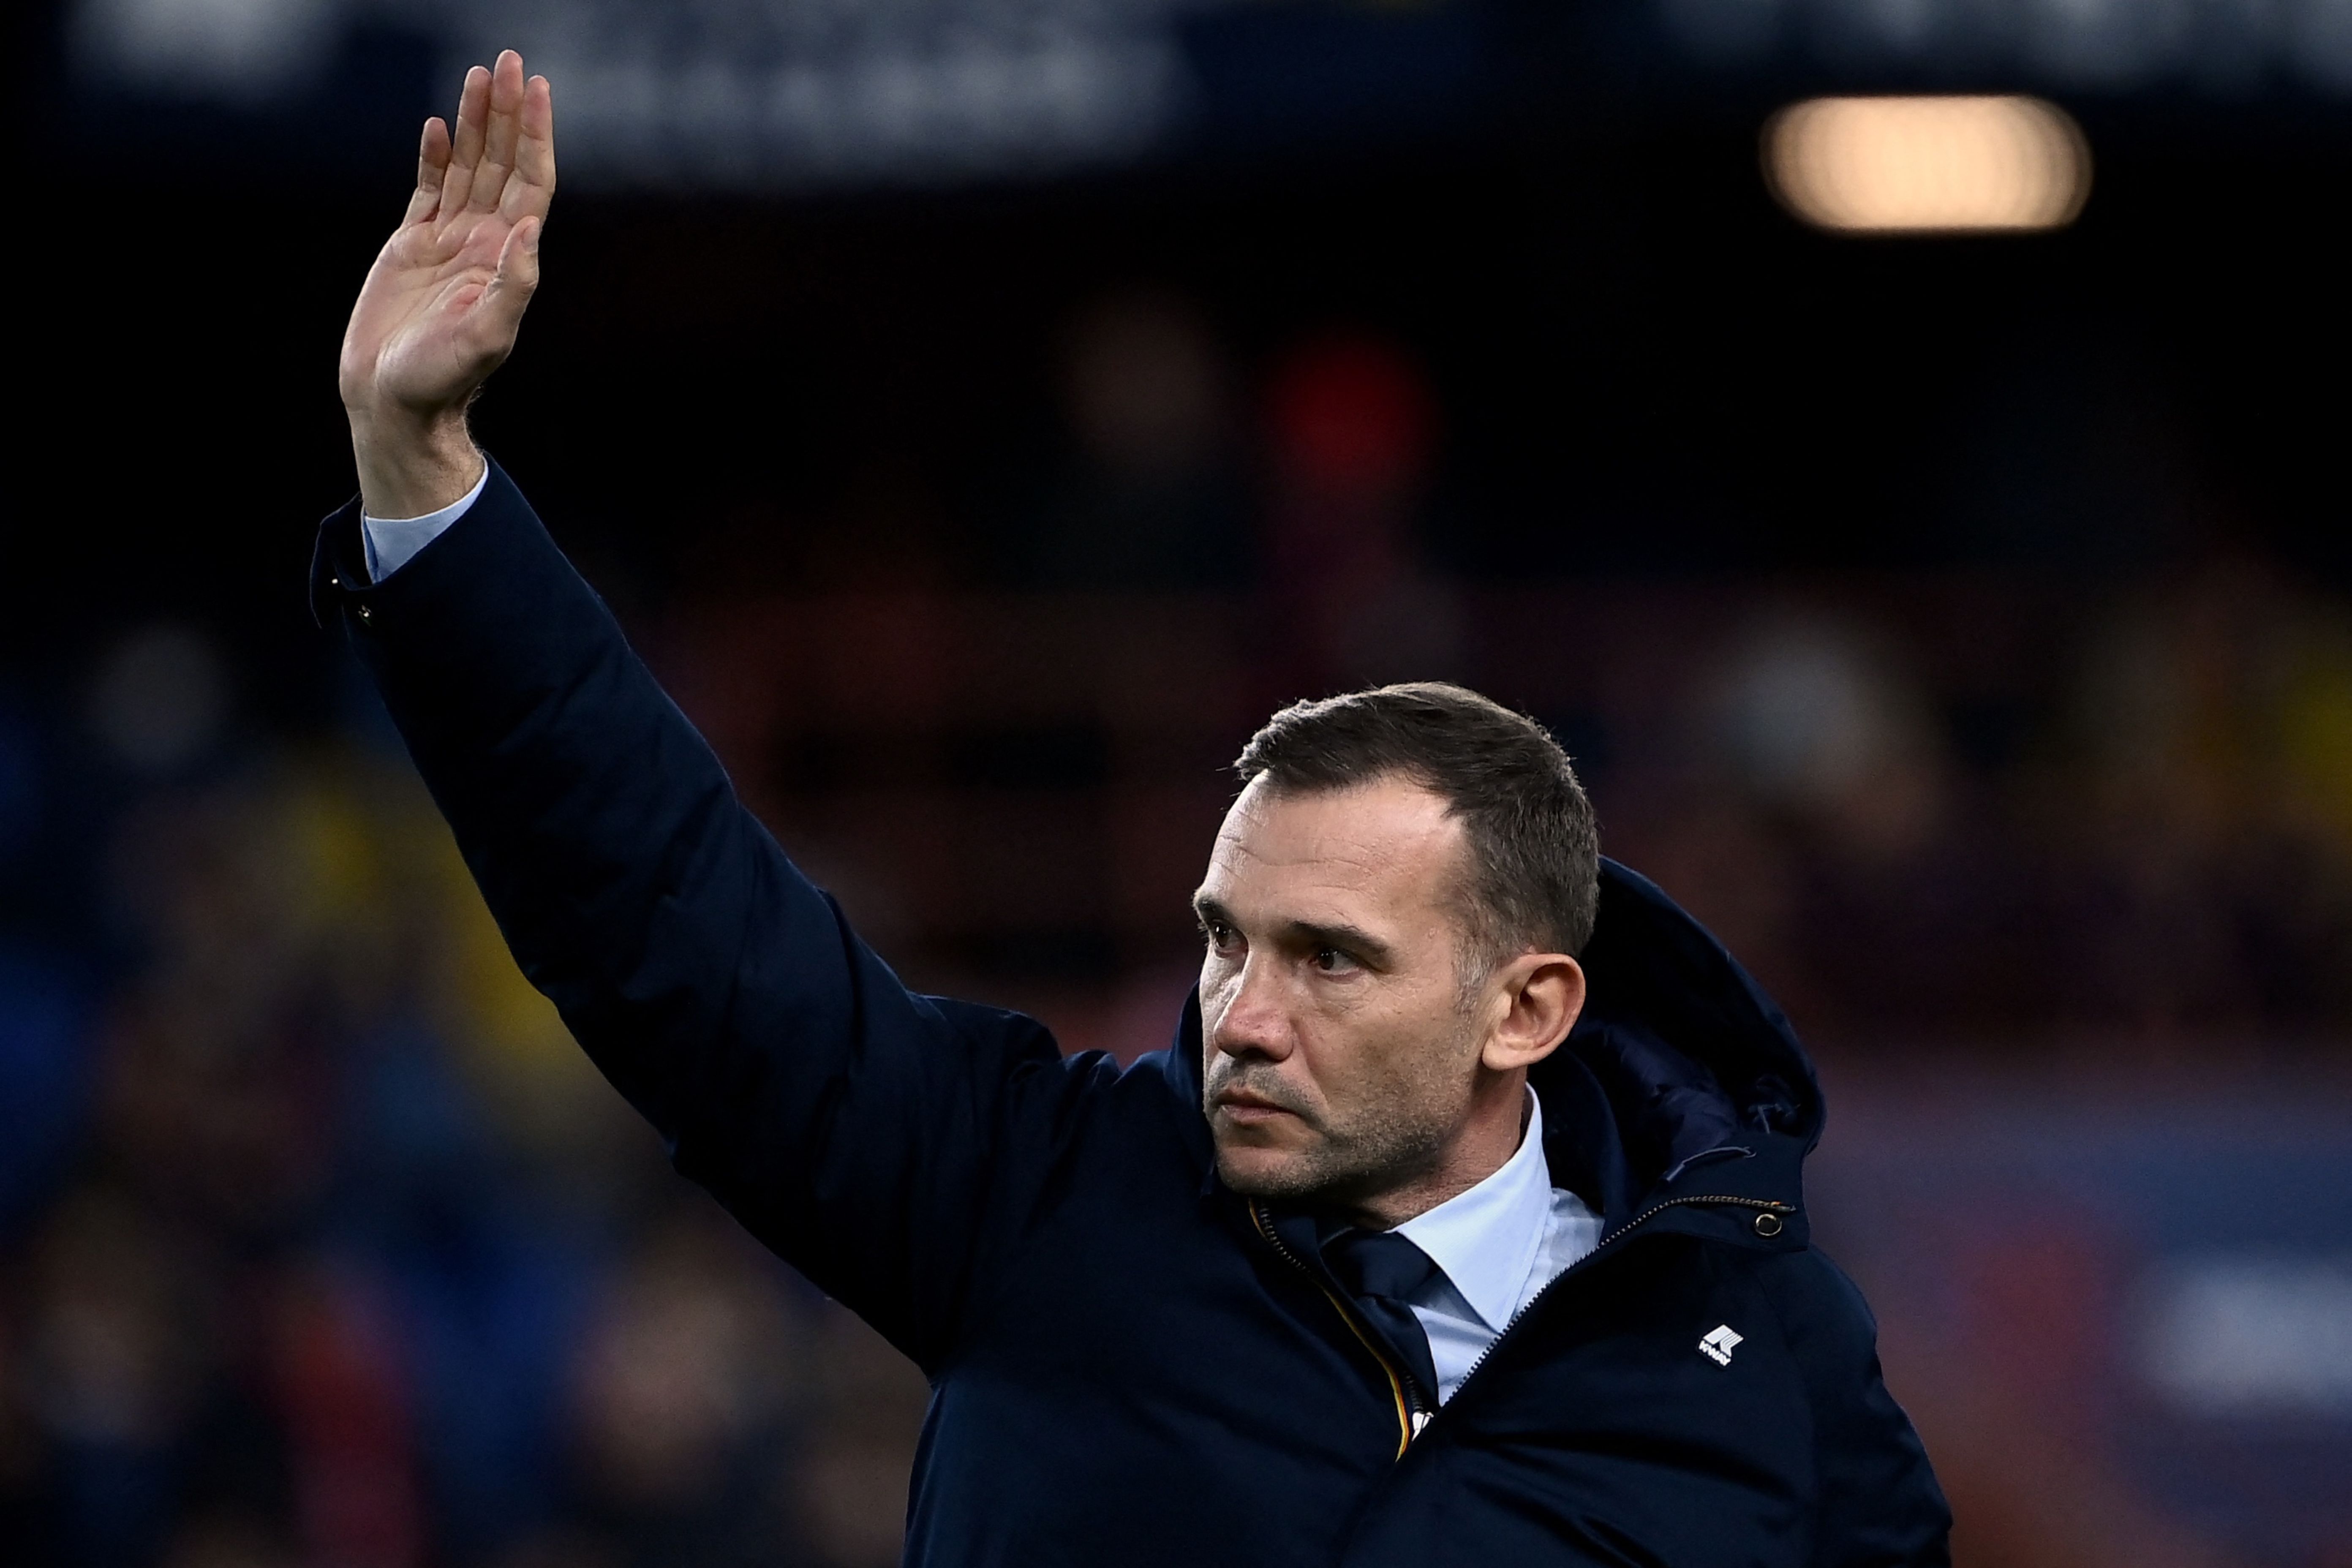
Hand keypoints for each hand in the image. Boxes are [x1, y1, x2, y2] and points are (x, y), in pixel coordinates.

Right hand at [340, 51, 553, 517]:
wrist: (396, 401)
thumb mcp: (488, 337)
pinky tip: (437, 127)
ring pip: (467, 168)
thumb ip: (513, 285)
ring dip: (474, 123)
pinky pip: (428, 191)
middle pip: (502, 163)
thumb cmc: (443, 379)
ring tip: (481, 75)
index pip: (530, 183)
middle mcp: (483, 243)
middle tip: (510, 61)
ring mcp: (448, 242)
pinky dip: (433, 157)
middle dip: (507, 113)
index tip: (540, 91)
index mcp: (507, 258)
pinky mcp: (411, 248)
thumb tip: (531, 229)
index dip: (535, 136)